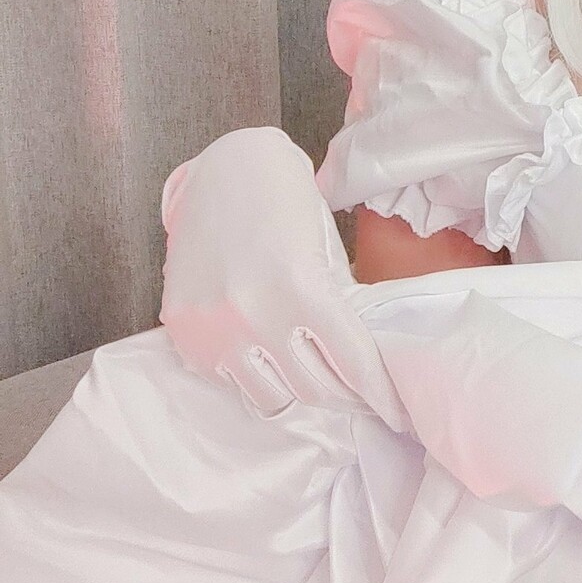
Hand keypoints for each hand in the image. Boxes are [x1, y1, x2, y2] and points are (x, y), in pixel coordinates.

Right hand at [159, 126, 409, 431]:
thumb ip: (339, 308)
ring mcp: (214, 328)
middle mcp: (255, 315)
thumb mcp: (326, 251)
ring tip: (311, 375)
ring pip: (271, 398)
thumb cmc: (287, 202)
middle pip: (315, 391)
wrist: (224, 169)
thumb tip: (359, 366)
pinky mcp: (185, 333)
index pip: (353, 365)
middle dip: (345, 397)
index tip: (395, 413)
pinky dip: (253, 373)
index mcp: (301, 289)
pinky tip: (265, 353)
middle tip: (358, 395)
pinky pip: (228, 379)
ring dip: (297, 390)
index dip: (379, 395)